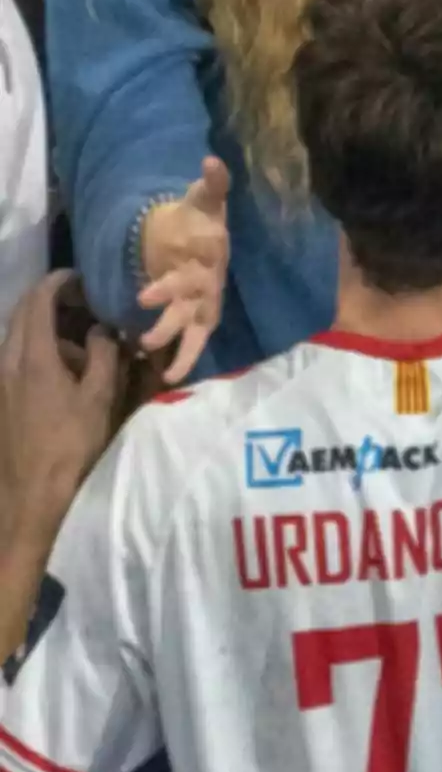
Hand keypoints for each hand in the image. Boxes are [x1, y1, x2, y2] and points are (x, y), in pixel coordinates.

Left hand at [0, 272, 120, 555]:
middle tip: (80, 300)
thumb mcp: (98, 398)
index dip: (58, 282)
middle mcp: (7, 361)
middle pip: (21, 313)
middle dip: (48, 299)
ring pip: (16, 337)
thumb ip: (101, 355)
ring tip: (77, 340)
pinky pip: (13, 358)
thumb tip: (102, 328)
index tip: (81, 277)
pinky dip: (36, 350)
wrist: (32, 495)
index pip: (39, 301)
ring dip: (43, 327)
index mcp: (33, 357)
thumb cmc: (71, 445)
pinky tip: (60, 370)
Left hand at [138, 157, 230, 383]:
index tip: (143, 296)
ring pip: (194, 332)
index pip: (192, 276)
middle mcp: (208, 286)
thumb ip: (212, 184)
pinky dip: (183, 362)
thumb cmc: (199, 220)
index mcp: (209, 258)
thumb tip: (212, 160)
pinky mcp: (198, 318)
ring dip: (175, 348)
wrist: (202, 238)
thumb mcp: (204, 200)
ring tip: (148, 357)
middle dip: (168, 321)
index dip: (170, 287)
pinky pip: (194, 344)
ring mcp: (204, 305)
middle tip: (142, 338)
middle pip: (191, 308)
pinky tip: (167, 379)